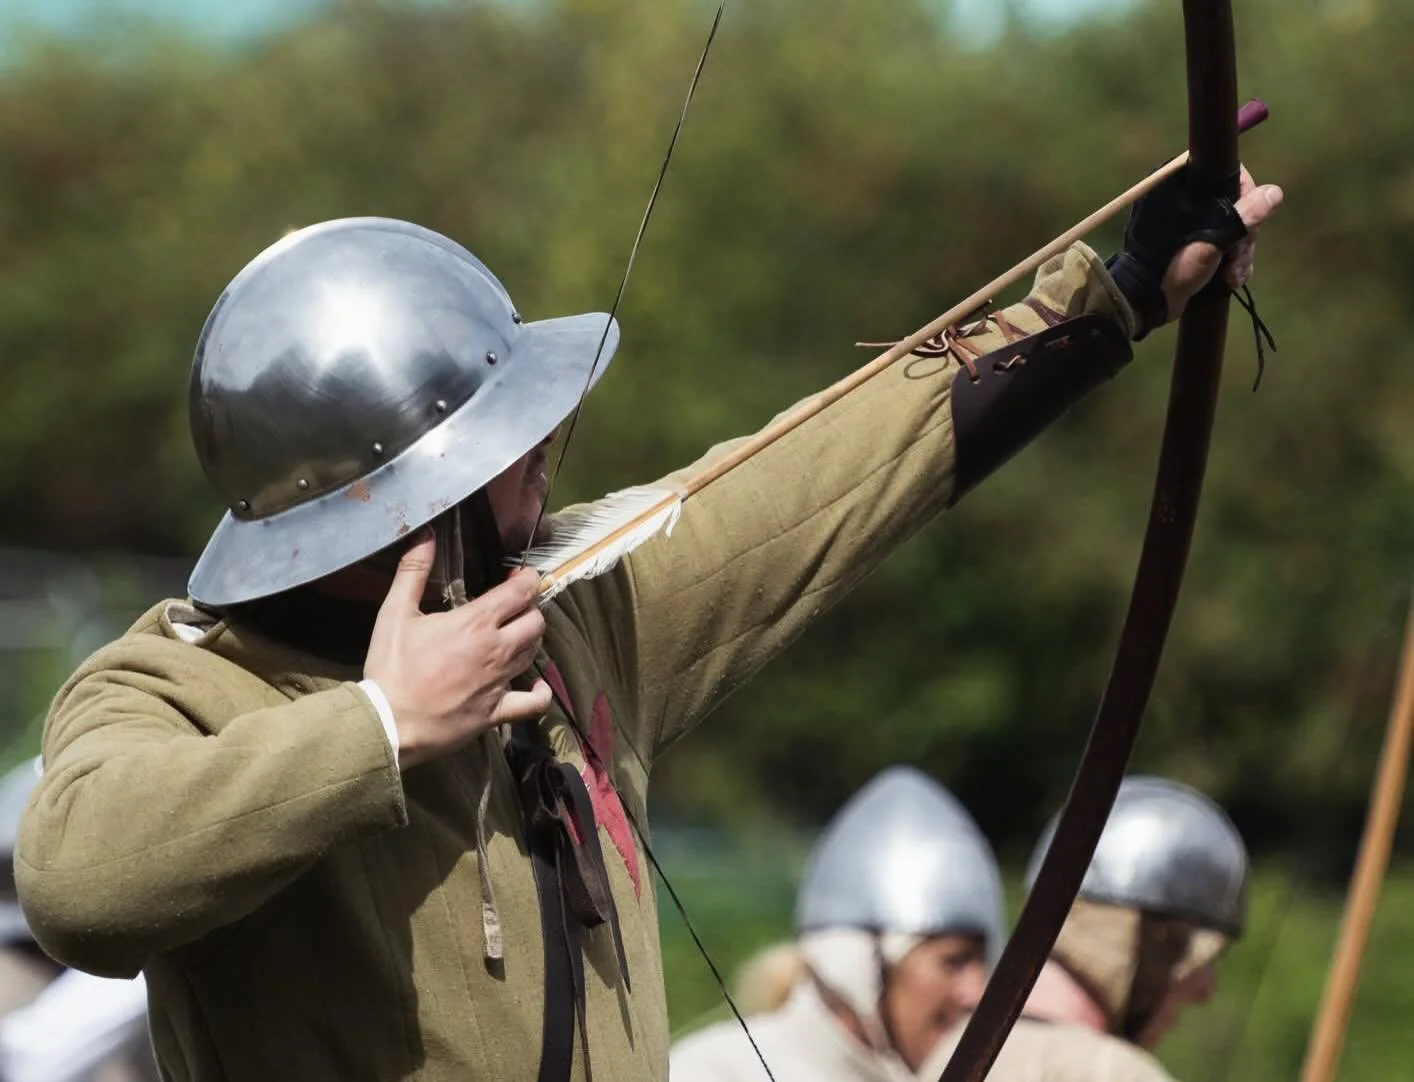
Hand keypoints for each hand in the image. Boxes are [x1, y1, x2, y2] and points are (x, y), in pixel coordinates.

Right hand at [365, 531, 551, 768]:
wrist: (389, 722)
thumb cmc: (391, 667)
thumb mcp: (395, 613)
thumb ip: (413, 571)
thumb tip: (426, 534)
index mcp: (476, 622)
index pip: (520, 591)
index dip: (527, 578)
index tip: (521, 575)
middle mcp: (497, 649)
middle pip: (535, 621)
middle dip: (530, 607)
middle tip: (514, 605)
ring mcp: (500, 682)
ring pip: (534, 653)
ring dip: (530, 639)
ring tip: (516, 634)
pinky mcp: (498, 711)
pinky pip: (533, 703)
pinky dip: (540, 693)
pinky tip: (537, 686)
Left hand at [1161, 165, 1283, 319]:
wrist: (1149, 302)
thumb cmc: (1174, 264)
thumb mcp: (1213, 240)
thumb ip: (1244, 216)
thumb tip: (1274, 193)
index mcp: (1183, 187)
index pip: (1229, 175)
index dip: (1247, 196)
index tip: (1249, 222)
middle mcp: (1188, 201)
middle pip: (1238, 206)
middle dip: (1243, 237)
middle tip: (1234, 258)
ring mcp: (1193, 225)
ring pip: (1235, 229)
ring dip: (1240, 256)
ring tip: (1231, 276)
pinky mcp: (1197, 245)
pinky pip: (1226, 246)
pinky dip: (1232, 264)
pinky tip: (1230, 280)